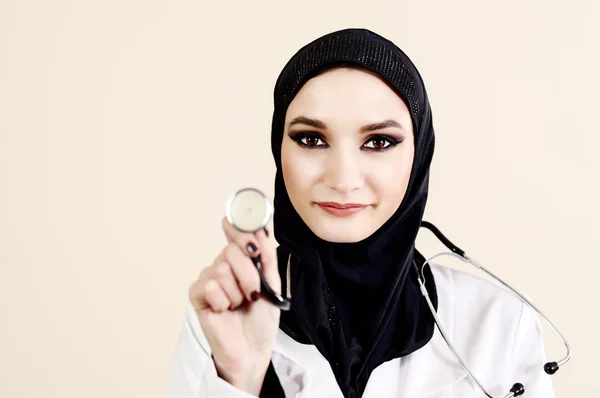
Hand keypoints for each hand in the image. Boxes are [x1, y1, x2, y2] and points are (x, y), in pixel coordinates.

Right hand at [188, 217, 280, 394]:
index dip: (240, 229)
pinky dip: (223, 302)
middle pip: (231, 251)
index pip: (235, 232)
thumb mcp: (272, 283)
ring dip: (237, 292)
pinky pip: (210, 285)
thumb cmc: (261, 318)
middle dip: (248, 275)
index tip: (251, 239)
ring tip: (238, 305)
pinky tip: (224, 311)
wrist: (253, 348)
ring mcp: (208, 278)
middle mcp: (223, 264)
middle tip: (253, 294)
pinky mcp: (197, 295)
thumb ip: (266, 255)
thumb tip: (260, 229)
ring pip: (222, 269)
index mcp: (241, 259)